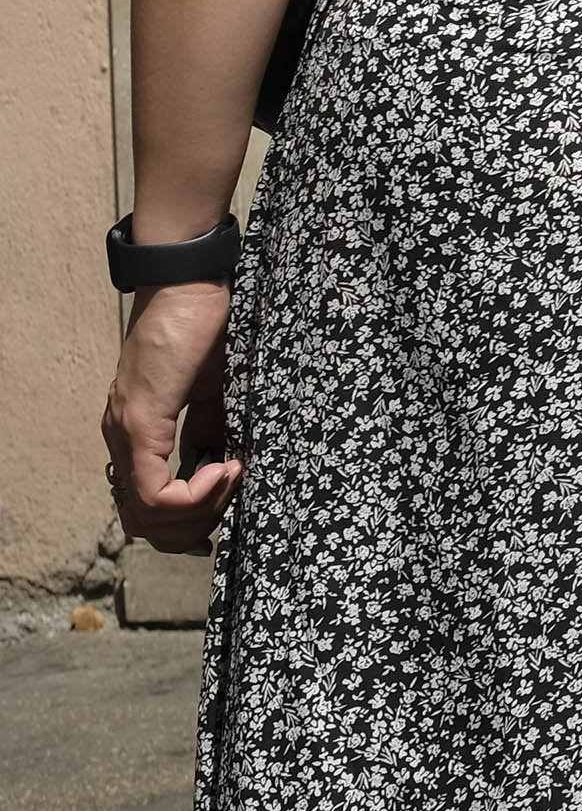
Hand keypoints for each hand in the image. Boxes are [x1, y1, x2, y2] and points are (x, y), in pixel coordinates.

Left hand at [101, 283, 236, 554]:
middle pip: (142, 523)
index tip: (232, 489)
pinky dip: (194, 494)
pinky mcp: (140, 424)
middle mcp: (120, 440)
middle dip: (194, 526)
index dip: (189, 520)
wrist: (190, 283)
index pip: (144, 507)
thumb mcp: (215, 392)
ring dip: (198, 511)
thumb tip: (226, 468)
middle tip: (232, 497)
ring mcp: (126, 433)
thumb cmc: (209, 327)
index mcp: (137, 433)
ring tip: (232, 478)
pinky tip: (226, 467)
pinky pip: (153, 492)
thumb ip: (211, 431)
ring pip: (144, 516)